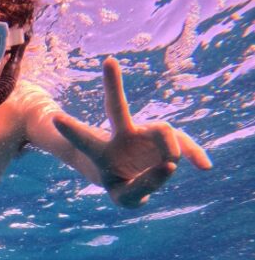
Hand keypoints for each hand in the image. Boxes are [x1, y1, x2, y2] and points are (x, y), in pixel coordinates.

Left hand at [53, 57, 211, 207]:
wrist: (136, 173)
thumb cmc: (124, 184)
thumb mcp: (125, 197)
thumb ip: (142, 188)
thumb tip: (171, 165)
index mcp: (102, 150)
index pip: (86, 139)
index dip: (72, 131)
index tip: (55, 118)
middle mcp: (123, 136)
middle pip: (117, 108)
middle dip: (113, 85)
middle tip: (109, 62)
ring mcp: (146, 135)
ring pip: (163, 132)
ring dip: (169, 153)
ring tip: (168, 168)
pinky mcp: (168, 142)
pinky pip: (184, 144)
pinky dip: (194, 153)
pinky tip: (203, 166)